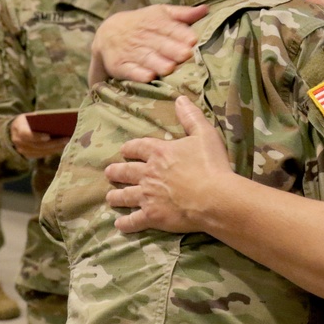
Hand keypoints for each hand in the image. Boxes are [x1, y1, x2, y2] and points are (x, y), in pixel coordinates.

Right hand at [9, 113, 69, 158]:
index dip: (37, 136)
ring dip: (55, 148)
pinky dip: (52, 151)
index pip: (26, 134)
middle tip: (66, 139)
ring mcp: (22, 150)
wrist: (15, 129)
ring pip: (41, 151)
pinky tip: (62, 146)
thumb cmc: (27, 120)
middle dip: (53, 143)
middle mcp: (18, 142)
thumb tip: (59, 120)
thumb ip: (40, 119)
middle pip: (37, 145)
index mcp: (18, 129)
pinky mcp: (28, 155)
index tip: (48, 136)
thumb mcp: (30, 116)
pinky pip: (42, 154)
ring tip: (68, 143)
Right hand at [88, 4, 206, 84]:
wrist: (107, 33)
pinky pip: (129, 70)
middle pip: (159, 44)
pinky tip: (148, 77)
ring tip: (170, 68)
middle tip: (186, 55)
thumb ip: (182, 14)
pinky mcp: (119, 65)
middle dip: (172, 49)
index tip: (193, 40)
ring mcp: (130, 52)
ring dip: (157, 63)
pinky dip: (138, 74)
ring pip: (146, 58)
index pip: (169, 27)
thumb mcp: (160, 13)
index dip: (180, 34)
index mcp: (154, 22)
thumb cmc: (142, 24)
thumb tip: (205, 9)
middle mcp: (142, 37)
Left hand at [105, 96, 235, 232]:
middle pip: (126, 171)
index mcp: (159, 152)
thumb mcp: (205, 134)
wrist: (214, 197)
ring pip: (125, 195)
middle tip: (109, 172)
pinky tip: (119, 225)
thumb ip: (191, 117)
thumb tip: (180, 98)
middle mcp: (148, 173)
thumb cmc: (211, 165)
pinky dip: (125, 224)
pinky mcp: (152, 216)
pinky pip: (133, 220)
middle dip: (116, 171)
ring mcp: (147, 196)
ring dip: (116, 196)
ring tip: (110, 197)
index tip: (124, 150)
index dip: (130, 148)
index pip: (138, 147)